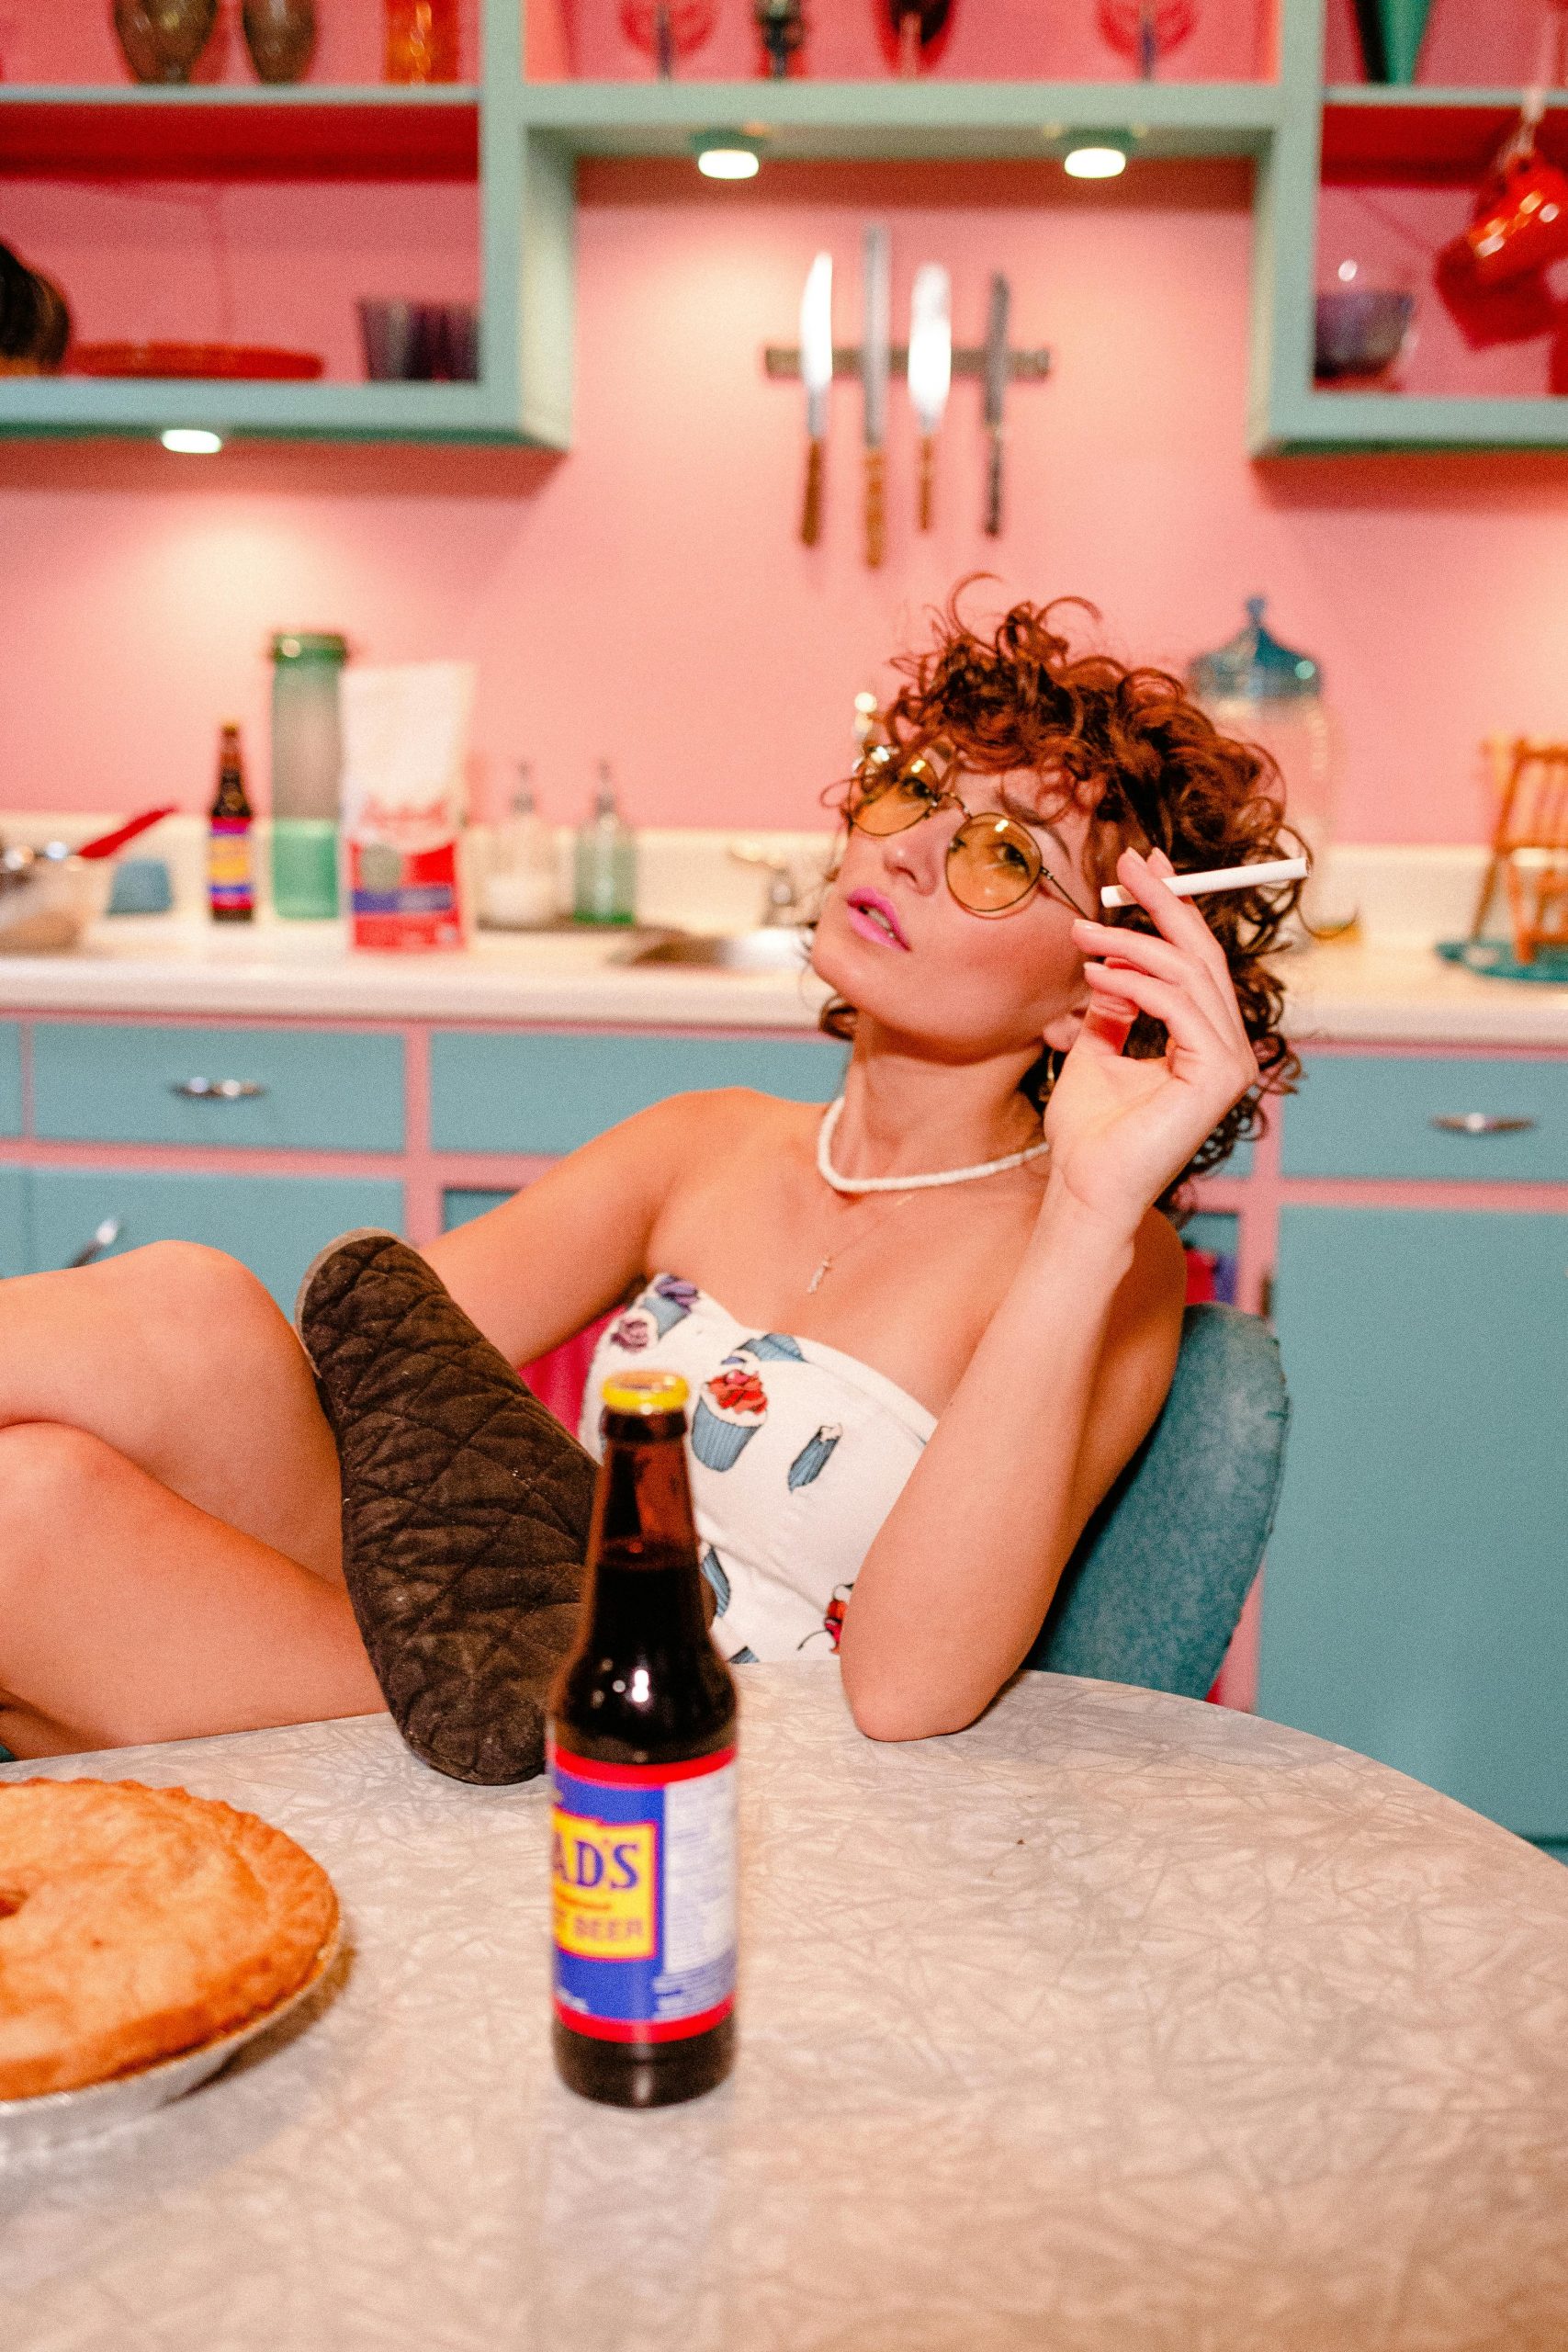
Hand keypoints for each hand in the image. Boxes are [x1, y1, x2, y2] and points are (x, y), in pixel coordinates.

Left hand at [1042, 847, 1258, 1234]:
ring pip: (1188, 975)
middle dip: (1164, 902)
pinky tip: (1097, 976)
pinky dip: (1136, 982)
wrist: (1084, 1188)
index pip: (1197, 960)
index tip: (1142, 867)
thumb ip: (1113, 1007)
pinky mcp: (1217, 1076)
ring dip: (1132, 945)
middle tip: (1127, 862)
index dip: (1173, 908)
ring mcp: (1229, 1062)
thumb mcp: (1096, 1050)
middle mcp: (1227, 1048)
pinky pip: (1179, 1006)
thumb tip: (1109, 960)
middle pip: (1203, 955)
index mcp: (1206, 1041)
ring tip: (1083, 936)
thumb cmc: (1088, 1133)